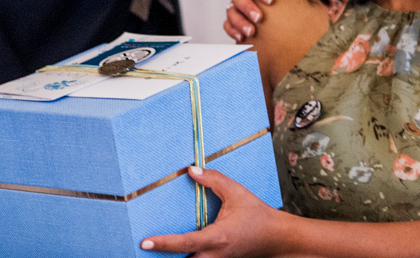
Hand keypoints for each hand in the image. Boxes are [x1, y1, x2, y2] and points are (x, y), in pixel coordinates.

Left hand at [141, 166, 286, 256]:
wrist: (277, 238)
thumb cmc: (257, 215)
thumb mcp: (236, 192)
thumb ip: (213, 180)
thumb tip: (191, 170)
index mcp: (217, 238)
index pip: (184, 244)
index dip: (163, 244)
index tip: (144, 242)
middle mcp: (215, 255)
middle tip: (142, 250)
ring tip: (154, 250)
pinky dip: (186, 256)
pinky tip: (175, 251)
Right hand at [224, 0, 283, 41]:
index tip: (271, 0)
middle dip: (248, 8)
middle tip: (259, 18)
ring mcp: (233, 4)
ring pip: (231, 13)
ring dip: (240, 23)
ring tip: (251, 32)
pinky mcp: (231, 17)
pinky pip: (227, 24)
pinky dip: (232, 32)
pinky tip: (242, 39)